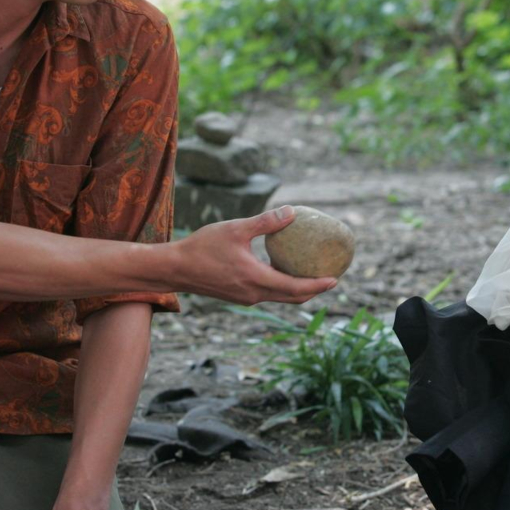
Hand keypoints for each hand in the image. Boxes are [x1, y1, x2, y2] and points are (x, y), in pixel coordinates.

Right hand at [172, 205, 337, 304]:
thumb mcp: (236, 229)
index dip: (317, 285)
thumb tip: (292, 211)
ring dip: (298, 290)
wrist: (175, 268)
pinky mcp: (239, 296)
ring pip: (280, 297)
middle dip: (314, 290)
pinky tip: (284, 270)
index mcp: (256, 279)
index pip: (295, 288)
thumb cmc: (202, 247)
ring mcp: (246, 298)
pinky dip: (282, 286)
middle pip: (292, 298)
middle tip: (331, 278)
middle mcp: (253, 294)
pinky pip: (268, 294)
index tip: (335, 279)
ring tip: (313, 274)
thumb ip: (266, 222)